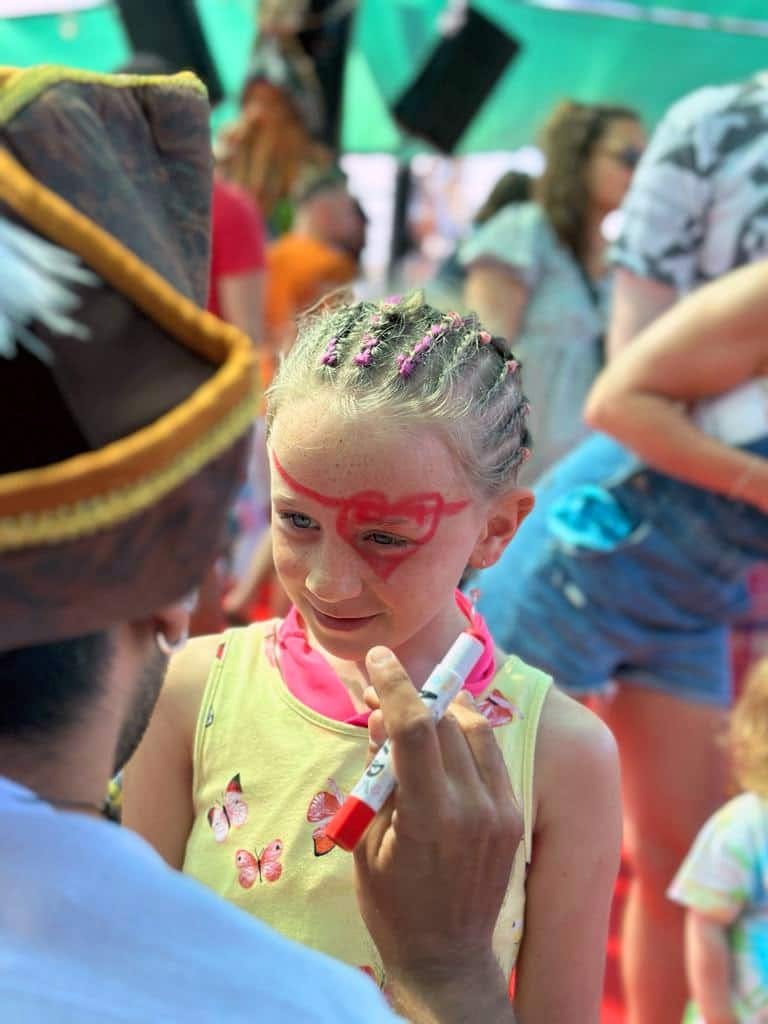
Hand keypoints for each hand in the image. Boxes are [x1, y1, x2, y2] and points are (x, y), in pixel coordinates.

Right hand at [354, 647, 519, 1021]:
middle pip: (446, 722)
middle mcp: (474, 808)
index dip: (396, 685)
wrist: (446, 958)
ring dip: (442, 714)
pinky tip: (445, 741)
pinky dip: (466, 738)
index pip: (415, 729)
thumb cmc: (392, 905)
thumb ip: (378, 775)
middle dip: (411, 699)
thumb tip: (382, 718)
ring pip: (475, 731)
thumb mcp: (367, 840)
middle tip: (382, 695)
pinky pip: (491, 756)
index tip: (379, 658)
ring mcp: (501, 812)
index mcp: (429, 818)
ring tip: (414, 715)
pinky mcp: (514, 817)